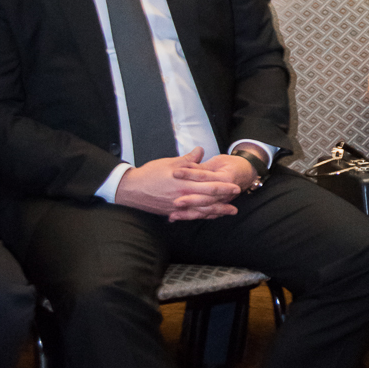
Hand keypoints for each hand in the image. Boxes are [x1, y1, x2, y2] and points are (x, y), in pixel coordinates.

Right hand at [116, 148, 241, 219]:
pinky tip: (210, 216)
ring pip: (202, 210)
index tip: (235, 185)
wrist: (130, 189)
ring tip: (230, 211)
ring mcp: (178, 207)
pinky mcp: (172, 212)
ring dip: (218, 211)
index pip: (208, 184)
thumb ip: (188, 160)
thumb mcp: (169, 163)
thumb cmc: (149, 174)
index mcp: (184, 182)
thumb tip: (201, 151)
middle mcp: (183, 196)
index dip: (223, 185)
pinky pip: (191, 216)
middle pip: (209, 198)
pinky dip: (202, 216)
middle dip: (225, 198)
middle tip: (238, 196)